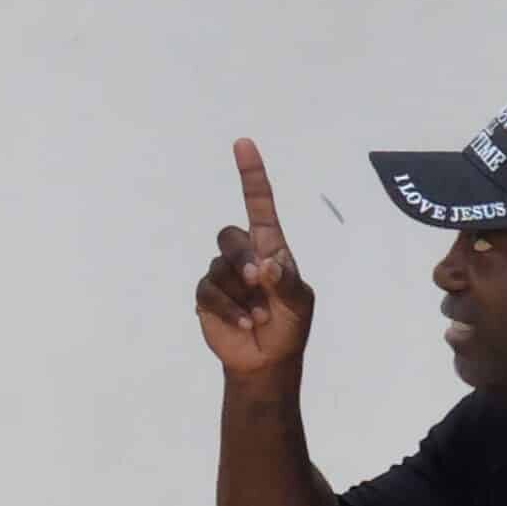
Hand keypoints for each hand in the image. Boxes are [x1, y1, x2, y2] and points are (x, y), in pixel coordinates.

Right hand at [196, 139, 315, 382]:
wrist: (267, 361)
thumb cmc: (289, 326)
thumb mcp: (299, 303)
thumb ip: (286, 282)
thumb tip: (265, 268)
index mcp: (269, 247)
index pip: (258, 205)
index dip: (251, 176)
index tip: (243, 144)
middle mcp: (243, 255)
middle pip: (229, 237)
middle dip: (242, 259)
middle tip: (258, 283)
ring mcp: (223, 275)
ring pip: (218, 268)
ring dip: (241, 295)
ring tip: (259, 315)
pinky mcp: (207, 297)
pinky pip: (209, 292)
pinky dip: (228, 309)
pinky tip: (245, 323)